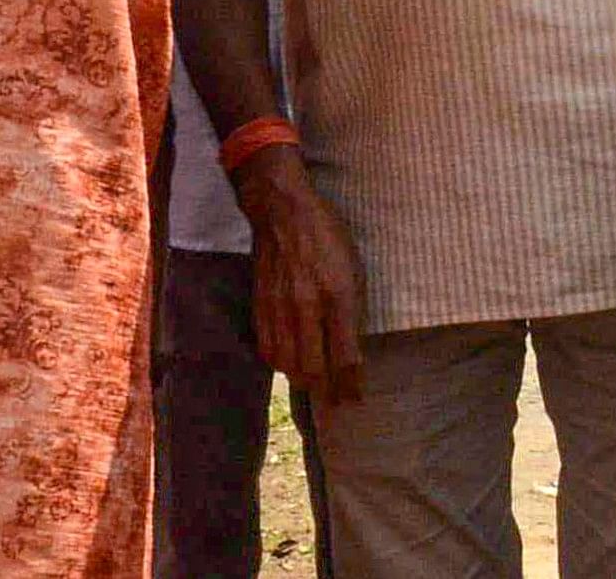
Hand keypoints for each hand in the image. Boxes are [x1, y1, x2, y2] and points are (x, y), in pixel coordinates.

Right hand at [235, 142, 368, 405]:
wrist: (284, 215)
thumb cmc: (329, 239)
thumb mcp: (355, 269)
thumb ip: (352, 310)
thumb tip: (351, 349)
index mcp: (337, 295)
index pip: (345, 356)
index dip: (351, 384)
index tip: (356, 399)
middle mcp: (307, 307)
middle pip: (313, 369)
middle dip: (328, 391)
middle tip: (337, 401)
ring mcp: (279, 309)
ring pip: (288, 365)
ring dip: (304, 379)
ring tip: (317, 383)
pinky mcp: (259, 308)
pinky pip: (267, 350)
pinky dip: (281, 363)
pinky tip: (291, 362)